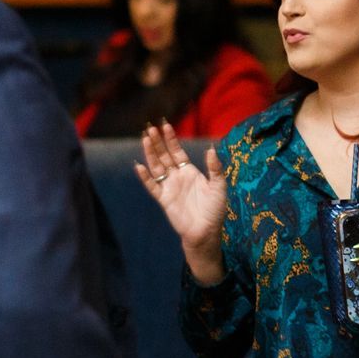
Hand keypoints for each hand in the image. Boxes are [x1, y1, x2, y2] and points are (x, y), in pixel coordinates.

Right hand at [135, 122, 227, 277]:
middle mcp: (177, 177)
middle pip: (164, 156)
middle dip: (157, 142)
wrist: (206, 231)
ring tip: (144, 139)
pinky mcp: (164, 199)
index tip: (166, 126)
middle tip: (150, 128)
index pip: (177, 152)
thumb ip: (215, 168)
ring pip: (156, 167)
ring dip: (150, 154)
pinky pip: (152, 186)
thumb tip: (211, 149)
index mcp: (190, 172)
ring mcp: (169, 187)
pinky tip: (139, 166)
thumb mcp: (219, 186)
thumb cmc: (215, 210)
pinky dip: (145, 177)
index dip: (171, 139)